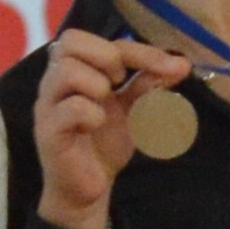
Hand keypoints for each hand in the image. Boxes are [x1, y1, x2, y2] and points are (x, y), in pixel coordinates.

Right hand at [30, 30, 200, 228]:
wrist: (88, 188)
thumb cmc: (104, 144)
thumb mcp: (133, 109)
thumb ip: (149, 84)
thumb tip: (181, 63)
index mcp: (75, 69)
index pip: (99, 40)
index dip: (137, 49)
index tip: (170, 66)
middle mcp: (56, 81)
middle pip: (70, 41)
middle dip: (107, 56)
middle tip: (122, 82)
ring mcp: (48, 105)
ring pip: (66, 71)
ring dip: (97, 83)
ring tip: (107, 104)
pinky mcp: (48, 131)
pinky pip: (70, 108)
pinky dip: (92, 113)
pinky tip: (98, 124)